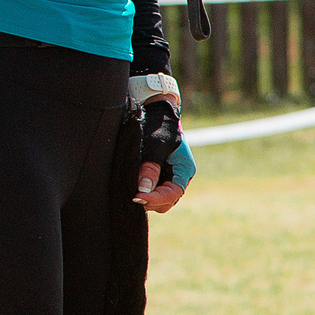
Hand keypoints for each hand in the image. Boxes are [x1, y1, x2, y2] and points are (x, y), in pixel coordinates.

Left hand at [136, 94, 190, 212]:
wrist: (156, 113)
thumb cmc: (158, 125)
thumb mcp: (155, 145)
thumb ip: (150, 168)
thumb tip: (143, 190)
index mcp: (184, 170)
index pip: (172, 193)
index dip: (155, 198)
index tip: (137, 197)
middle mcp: (178, 177)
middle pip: (167, 201)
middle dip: (151, 202)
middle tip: (133, 197)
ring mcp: (168, 178)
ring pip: (160, 201)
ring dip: (147, 200)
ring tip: (131, 194)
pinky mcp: (158, 177)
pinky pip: (152, 193)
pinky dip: (144, 194)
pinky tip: (132, 189)